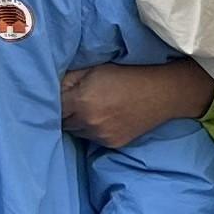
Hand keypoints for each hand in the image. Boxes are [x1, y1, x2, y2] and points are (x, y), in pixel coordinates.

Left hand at [62, 60, 213, 146]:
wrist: (161, 93)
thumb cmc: (127, 76)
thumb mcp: (95, 69)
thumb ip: (69, 79)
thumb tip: (51, 88)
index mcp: (81, 101)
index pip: (53, 108)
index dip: (53, 102)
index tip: (56, 97)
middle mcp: (88, 122)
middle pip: (62, 123)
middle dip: (65, 113)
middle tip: (73, 102)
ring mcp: (101, 135)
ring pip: (77, 132)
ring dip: (78, 123)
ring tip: (91, 110)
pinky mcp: (112, 143)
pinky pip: (93, 138)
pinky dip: (94, 130)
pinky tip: (105, 118)